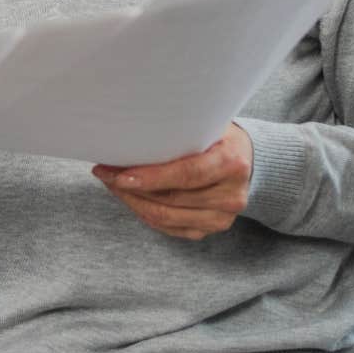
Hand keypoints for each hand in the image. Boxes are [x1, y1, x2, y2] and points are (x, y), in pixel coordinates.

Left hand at [93, 124, 253, 239]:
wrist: (249, 160)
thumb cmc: (220, 136)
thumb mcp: (207, 124)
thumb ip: (180, 129)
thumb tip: (131, 130)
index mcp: (231, 163)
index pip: (187, 174)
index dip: (151, 177)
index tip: (119, 174)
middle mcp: (231, 195)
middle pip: (171, 198)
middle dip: (131, 187)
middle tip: (104, 172)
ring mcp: (222, 217)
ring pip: (166, 217)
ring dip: (133, 201)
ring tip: (112, 182)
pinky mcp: (211, 229)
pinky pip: (169, 228)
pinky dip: (145, 213)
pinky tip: (129, 197)